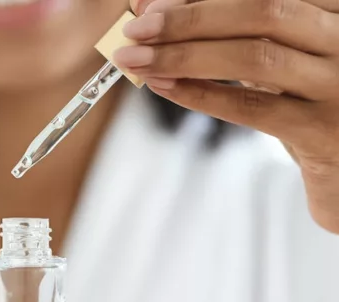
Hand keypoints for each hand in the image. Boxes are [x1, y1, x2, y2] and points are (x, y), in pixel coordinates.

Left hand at [117, 0, 338, 233]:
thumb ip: (240, 34)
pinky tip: (165, 86)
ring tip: (139, 59)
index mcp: (336, 10)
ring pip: (255, 57)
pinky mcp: (322, 132)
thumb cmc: (310, 104)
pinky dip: (201, 94)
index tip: (152, 3)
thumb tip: (162, 15)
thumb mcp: (285, 57)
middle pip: (262, 11)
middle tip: (138, 28)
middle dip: (190, 18)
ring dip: (186, 55)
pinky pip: (252, 108)